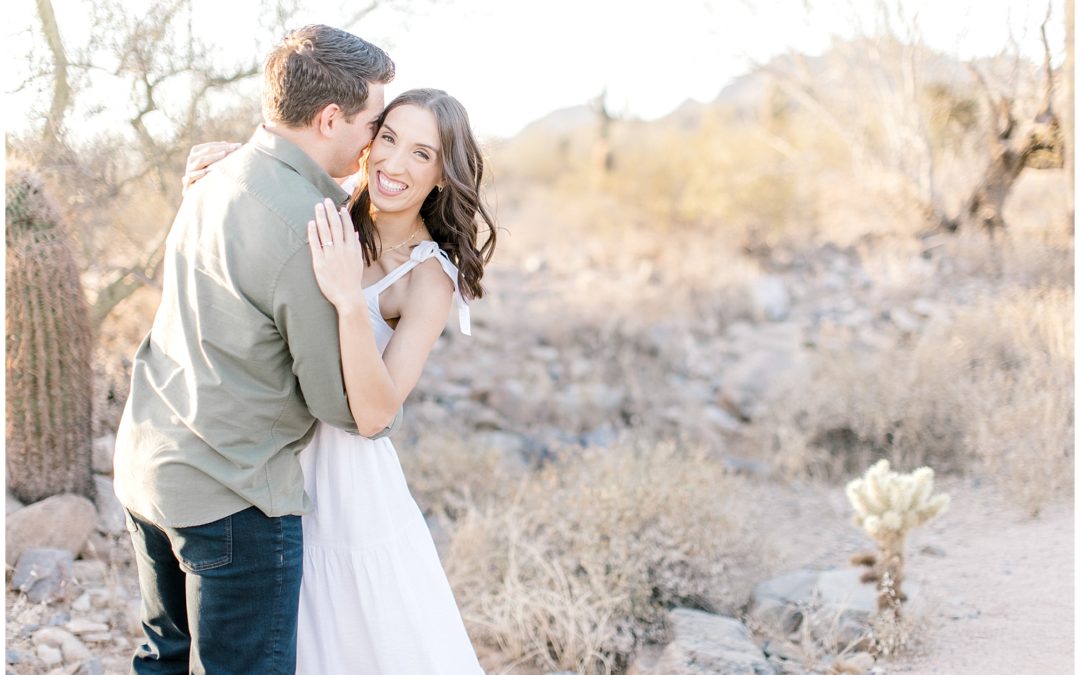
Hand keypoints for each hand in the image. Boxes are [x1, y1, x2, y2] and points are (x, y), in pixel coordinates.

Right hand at [182, 141, 241, 194]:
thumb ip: (221, 157)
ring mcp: (189, 171)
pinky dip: (197, 174)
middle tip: (235, 148)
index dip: (223, 145)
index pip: (209, 146)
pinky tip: (205, 172)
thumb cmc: (208, 180)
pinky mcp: (187, 183)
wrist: (196, 197)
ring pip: (199, 161)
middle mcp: (191, 161)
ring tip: (225, 154)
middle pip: (206, 151)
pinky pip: (190, 177)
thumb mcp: (214, 167)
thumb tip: (238, 146)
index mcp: (196, 154)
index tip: (238, 145)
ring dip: (213, 157)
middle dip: (222, 148)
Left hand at [308, 198, 366, 312]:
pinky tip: (311, 223)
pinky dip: (313, 233)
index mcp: (352, 249)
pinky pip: (315, 244)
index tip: (340, 207)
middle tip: (326, 200)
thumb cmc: (353, 281)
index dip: (344, 216)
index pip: (348, 228)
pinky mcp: (320, 263)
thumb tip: (354, 233)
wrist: (348, 296)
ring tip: (318, 206)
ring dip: (321, 217)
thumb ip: (356, 246)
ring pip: (325, 232)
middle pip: (336, 226)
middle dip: (331, 212)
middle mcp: (342, 250)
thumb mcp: (358, 262)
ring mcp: (331, 256)